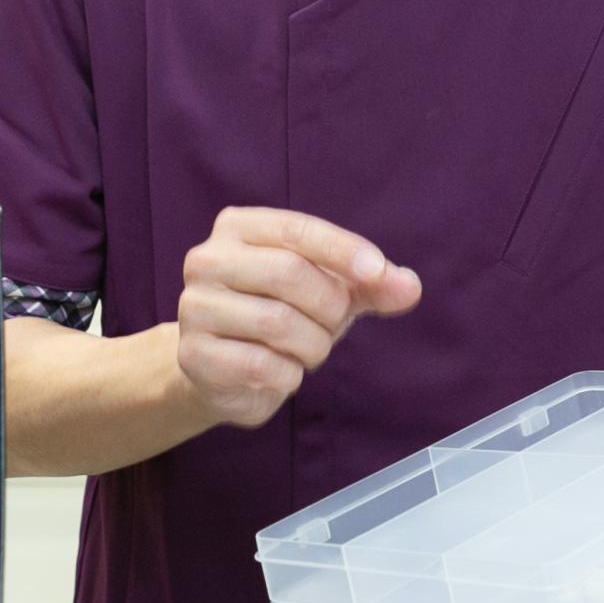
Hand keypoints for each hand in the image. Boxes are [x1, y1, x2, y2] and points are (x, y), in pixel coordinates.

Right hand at [176, 207, 421, 427]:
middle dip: (329, 307)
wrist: (223, 370)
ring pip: (277, 322)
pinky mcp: (193, 355)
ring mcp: (194, 307)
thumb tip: (410, 287)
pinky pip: (261, 365)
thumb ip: (371, 284)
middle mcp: (207, 259)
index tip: (379, 272)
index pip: (298, 229)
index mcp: (239, 228)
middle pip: (288, 273)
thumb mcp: (330, 291)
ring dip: (313, 345)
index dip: (343, 250)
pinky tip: (282, 372)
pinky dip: (288, 375)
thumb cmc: (281, 313)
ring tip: (308, 350)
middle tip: (334, 326)